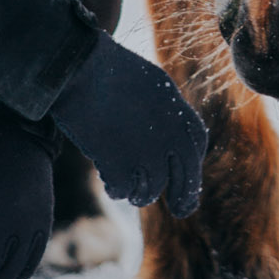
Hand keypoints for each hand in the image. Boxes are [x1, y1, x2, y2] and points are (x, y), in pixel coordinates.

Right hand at [51, 33, 206, 214]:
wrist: (83, 68)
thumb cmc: (111, 72)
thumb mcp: (152, 88)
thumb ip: (167, 116)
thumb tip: (171, 147)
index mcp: (179, 113)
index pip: (195, 148)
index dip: (192, 168)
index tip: (189, 182)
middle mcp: (171, 138)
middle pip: (185, 179)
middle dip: (184, 198)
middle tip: (181, 210)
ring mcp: (148, 155)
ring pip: (151, 191)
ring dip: (139, 192)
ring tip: (128, 186)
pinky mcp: (121, 166)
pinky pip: (123, 191)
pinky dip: (115, 188)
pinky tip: (107, 178)